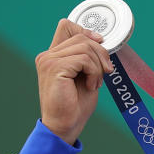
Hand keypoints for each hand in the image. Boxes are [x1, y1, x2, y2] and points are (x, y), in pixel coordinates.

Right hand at [34, 19, 113, 143]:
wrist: (64, 126)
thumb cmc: (74, 106)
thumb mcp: (85, 76)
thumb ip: (87, 58)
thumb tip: (100, 41)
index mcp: (53, 56)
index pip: (67, 26)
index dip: (87, 31)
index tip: (100, 44)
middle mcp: (47, 56)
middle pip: (81, 36)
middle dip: (100, 53)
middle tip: (106, 72)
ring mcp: (49, 61)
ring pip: (85, 46)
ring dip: (98, 65)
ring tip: (95, 82)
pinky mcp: (54, 68)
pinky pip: (84, 59)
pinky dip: (94, 72)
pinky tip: (91, 86)